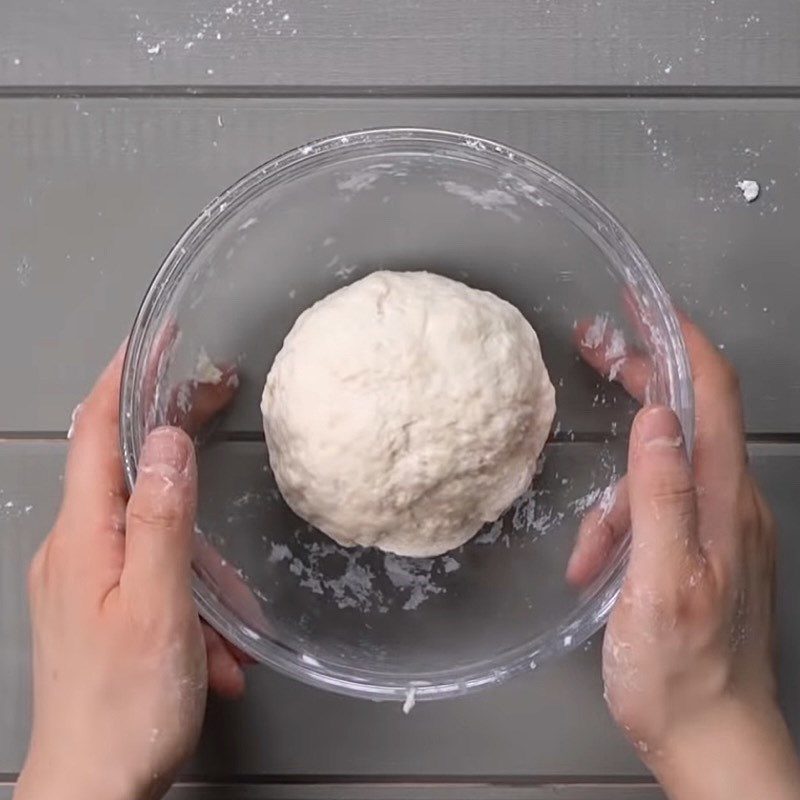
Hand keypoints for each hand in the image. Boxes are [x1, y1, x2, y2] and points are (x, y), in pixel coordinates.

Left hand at [15, 344, 245, 799]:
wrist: (91, 792)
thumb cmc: (126, 706)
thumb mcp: (158, 606)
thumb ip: (163, 520)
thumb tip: (168, 443)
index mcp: (85, 536)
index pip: (96, 430)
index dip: (125, 377)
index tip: (156, 338)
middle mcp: (76, 547)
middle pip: (123, 466)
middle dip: (169, 434)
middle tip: (213, 397)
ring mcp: (84, 579)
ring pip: (148, 530)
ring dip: (195, 556)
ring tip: (228, 611)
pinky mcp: (98, 607)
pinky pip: (151, 575)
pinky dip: (188, 595)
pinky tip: (213, 649)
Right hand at [568, 316, 799, 798]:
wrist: (715, 741)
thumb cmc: (682, 672)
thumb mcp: (660, 583)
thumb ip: (661, 498)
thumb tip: (656, 418)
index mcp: (723, 501)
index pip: (713, 394)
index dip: (681, 338)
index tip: (644, 302)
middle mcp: (730, 504)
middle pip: (690, 415)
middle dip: (644, 378)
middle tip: (596, 349)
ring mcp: (719, 528)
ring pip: (663, 473)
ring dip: (617, 497)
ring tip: (586, 553)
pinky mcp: (703, 551)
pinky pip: (659, 514)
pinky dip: (623, 529)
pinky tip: (596, 570)